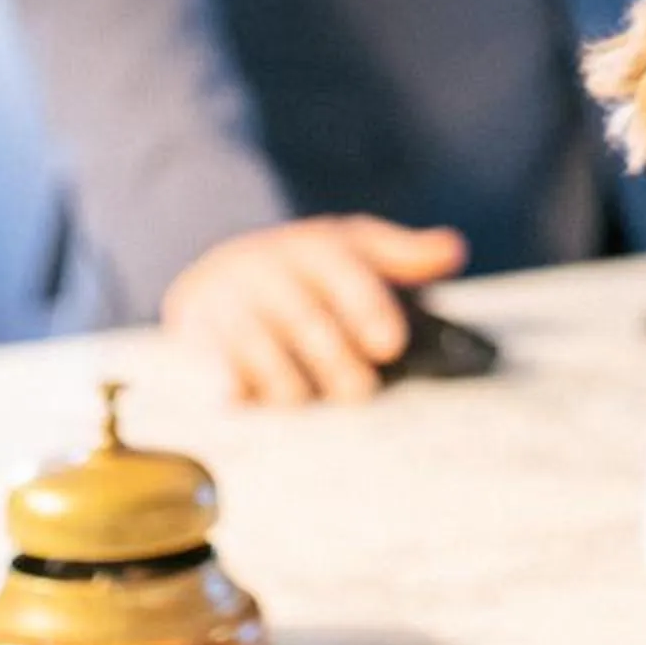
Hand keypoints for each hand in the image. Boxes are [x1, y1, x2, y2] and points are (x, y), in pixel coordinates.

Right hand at [161, 216, 468, 403]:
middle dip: (334, 358)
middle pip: (304, 316)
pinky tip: (240, 398)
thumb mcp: (356, 250)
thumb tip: (454, 251)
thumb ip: (405, 256)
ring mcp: (227, 297)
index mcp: (313, 246)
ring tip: (305, 398)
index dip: (368, 307)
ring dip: (285, 379)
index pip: (343, 271)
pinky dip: (227, 381)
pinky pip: (210, 361)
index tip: (390, 344)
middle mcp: (266, 266)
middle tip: (358, 390)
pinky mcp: (191, 328)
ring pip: (257, 344)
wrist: (223, 268)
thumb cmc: (308, 269)